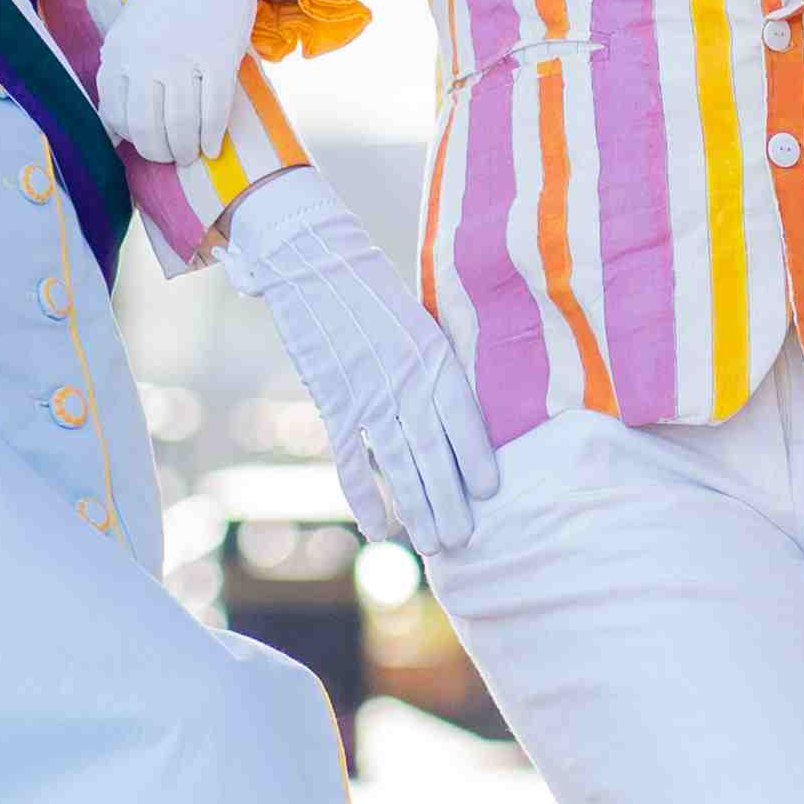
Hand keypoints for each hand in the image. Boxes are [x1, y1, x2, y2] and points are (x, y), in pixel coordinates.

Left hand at [97, 0, 290, 160]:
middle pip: (146, 128)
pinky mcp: (218, 59)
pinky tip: (213, 145)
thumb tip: (114, 132)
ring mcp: (182, 60)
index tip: (144, 140)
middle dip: (159, 152)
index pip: (114, 116)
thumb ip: (120, 72)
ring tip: (192, 154)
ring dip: (185, 150)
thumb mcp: (130, 30)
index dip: (130, 137)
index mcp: (117, 52)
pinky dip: (212, 136)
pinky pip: (213, 112)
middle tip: (170, 155)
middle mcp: (144, 59)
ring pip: (179, 127)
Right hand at [220, 167, 500, 558]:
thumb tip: (454, 408)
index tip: (491, 493)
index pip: (464, 417)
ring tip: (433, 544)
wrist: (312, 259)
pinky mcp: (333, 399)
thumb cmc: (369, 287)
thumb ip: (433, 362)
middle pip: (434, 451)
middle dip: (450, 500)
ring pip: (398, 463)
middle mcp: (406, 376)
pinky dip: (365, 497)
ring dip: (416, 507)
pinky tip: (379, 528)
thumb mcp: (416, 317)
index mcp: (433, 353)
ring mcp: (368, 391)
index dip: (477, 457)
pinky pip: (351, 459)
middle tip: (464, 540)